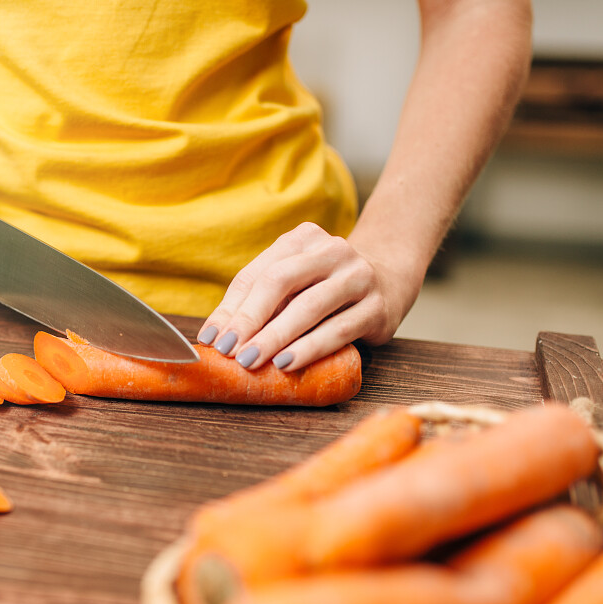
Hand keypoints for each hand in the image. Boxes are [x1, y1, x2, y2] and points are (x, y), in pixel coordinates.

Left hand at [196, 223, 416, 371]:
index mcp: (302, 240)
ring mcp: (358, 276)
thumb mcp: (293, 285)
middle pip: (280, 282)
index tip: (212, 339)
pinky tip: (287, 363)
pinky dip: (309, 348)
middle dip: (249, 319)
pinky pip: (338, 330)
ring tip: (251, 360)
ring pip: (309, 306)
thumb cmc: (325, 287)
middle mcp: (331, 250)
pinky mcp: (377, 307)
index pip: (257, 274)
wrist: (390, 280)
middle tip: (229, 351)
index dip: (231, 308)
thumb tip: (215, 335)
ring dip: (276, 337)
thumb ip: (257, 303)